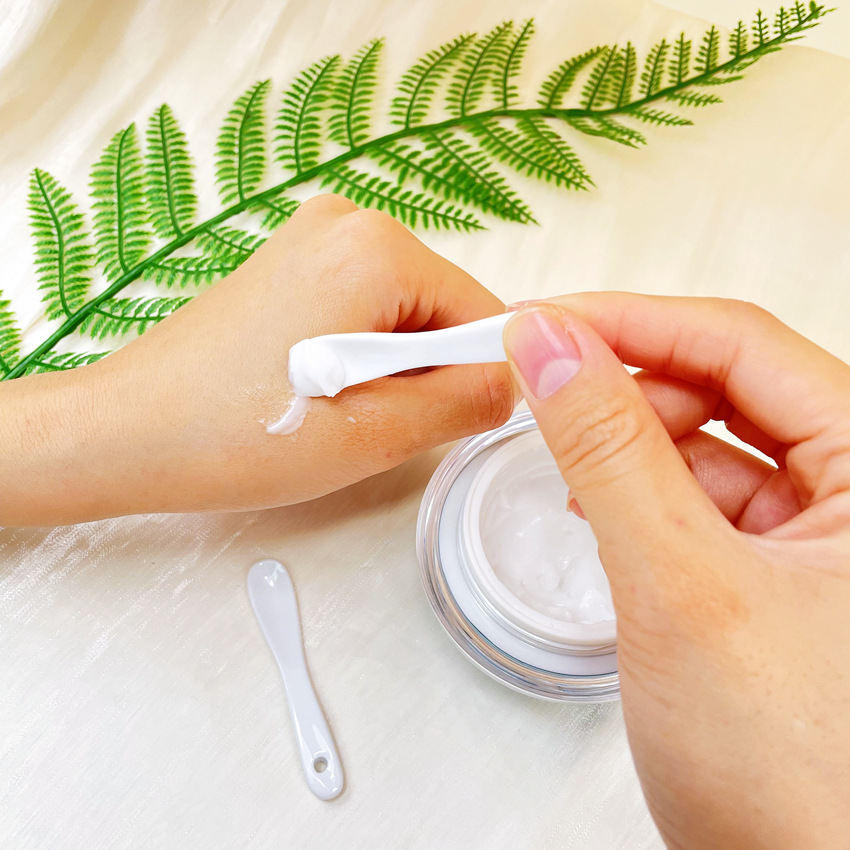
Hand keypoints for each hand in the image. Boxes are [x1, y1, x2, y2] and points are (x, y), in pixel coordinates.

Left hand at [0, 195, 514, 525]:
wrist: (124, 433)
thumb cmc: (237, 435)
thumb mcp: (375, 433)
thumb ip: (466, 400)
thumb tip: (515, 381)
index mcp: (375, 247)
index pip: (483, 315)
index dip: (472, 381)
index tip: (426, 423)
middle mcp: (347, 221)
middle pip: (442, 311)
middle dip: (423, 375)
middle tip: (362, 419)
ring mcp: (313, 237)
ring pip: (405, 316)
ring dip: (388, 371)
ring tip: (327, 405)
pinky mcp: (291, 263)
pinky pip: (365, 311)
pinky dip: (358, 355)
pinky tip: (310, 385)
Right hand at [503, 294, 849, 847]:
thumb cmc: (799, 780)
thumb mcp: (680, 587)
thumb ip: (609, 452)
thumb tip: (553, 347)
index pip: (744, 345)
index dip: (634, 321)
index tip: (549, 320)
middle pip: (729, 383)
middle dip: (629, 379)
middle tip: (545, 383)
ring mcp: (818, 535)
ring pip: (710, 440)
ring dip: (630, 435)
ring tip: (567, 452)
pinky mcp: (775, 573)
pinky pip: (700, 496)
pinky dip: (641, 487)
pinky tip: (600, 499)